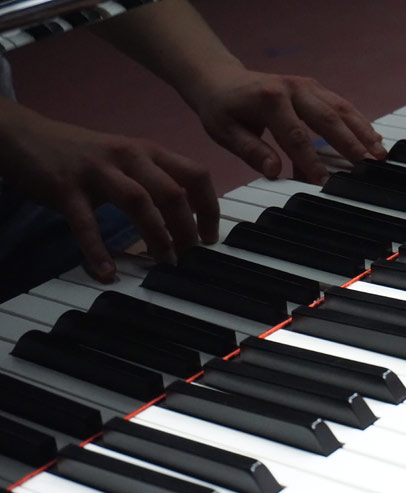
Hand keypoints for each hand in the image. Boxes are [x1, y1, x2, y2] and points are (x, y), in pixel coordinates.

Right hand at [2, 104, 218, 281]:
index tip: (210, 237)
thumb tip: (186, 216)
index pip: (196, 175)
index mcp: (149, 151)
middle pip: (173, 192)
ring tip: (165, 263)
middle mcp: (129, 156)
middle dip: (187, 229)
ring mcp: (97, 170)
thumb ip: (156, 180)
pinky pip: (86, 223)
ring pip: (139, 202)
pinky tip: (108, 272)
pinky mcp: (66, 187)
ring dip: (157, 236)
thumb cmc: (84, 155)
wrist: (23, 135)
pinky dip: (98, 250)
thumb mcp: (128, 159)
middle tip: (189, 256)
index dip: (210, 208)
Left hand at [188, 65, 386, 184]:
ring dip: (363, 131)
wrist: (220, 79)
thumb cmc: (223, 108)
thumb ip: (252, 151)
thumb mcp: (226, 132)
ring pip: (341, 109)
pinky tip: (374, 139)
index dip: (311, 161)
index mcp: (270, 99)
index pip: (296, 135)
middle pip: (327, 118)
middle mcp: (294, 88)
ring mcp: (308, 86)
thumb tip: (274, 172)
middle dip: (350, 143)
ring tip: (380, 153)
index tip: (324, 182)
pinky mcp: (316, 89)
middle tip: (368, 164)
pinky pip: (341, 106)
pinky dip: (359, 122)